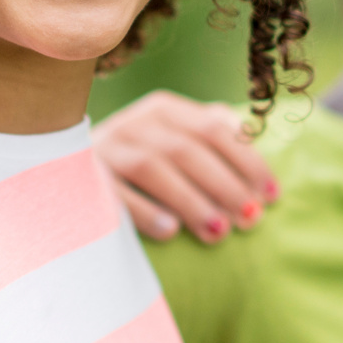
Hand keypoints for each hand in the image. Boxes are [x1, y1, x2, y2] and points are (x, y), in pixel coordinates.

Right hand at [93, 90, 277, 242]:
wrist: (70, 176)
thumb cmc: (142, 164)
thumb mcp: (174, 141)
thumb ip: (209, 136)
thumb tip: (247, 135)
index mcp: (164, 110)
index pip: (214, 129)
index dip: (248, 162)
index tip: (272, 196)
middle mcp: (134, 122)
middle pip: (186, 150)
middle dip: (224, 186)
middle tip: (251, 220)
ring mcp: (105, 147)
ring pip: (152, 167)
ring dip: (190, 200)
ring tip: (218, 231)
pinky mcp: (83, 178)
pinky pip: (114, 193)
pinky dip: (144, 211)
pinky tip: (171, 232)